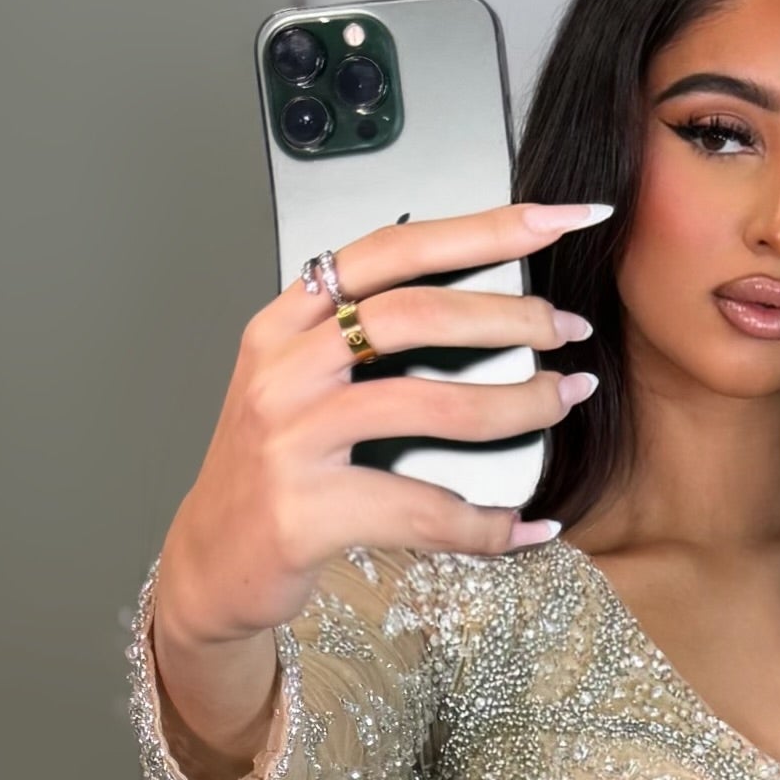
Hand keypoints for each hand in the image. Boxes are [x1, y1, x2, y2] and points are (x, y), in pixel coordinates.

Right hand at [151, 200, 607, 760]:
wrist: (212, 563)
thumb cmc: (272, 472)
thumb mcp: (300, 386)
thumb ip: (359, 340)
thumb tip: (472, 303)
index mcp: (288, 322)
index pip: (393, 251)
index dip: (482, 228)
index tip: (558, 216)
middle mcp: (284, 368)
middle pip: (414, 313)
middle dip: (510, 314)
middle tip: (567, 328)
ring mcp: (291, 438)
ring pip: (428, 403)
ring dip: (514, 403)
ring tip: (561, 401)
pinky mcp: (305, 511)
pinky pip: (419, 509)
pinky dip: (484, 523)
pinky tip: (526, 526)